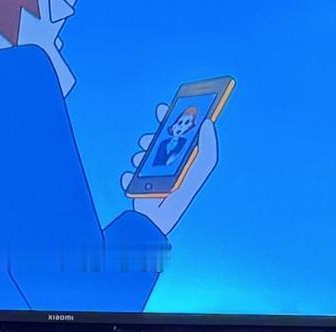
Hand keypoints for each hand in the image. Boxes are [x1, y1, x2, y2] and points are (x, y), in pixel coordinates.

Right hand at [121, 103, 219, 237]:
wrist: (154, 223)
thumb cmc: (179, 199)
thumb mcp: (198, 171)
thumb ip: (207, 149)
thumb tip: (208, 123)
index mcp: (184, 165)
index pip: (183, 138)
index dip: (179, 119)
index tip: (172, 105)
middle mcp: (169, 171)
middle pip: (162, 144)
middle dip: (156, 134)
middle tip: (153, 131)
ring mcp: (151, 180)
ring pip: (144, 156)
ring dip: (141, 154)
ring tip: (140, 158)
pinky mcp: (136, 191)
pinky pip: (128, 178)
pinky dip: (127, 177)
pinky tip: (128, 178)